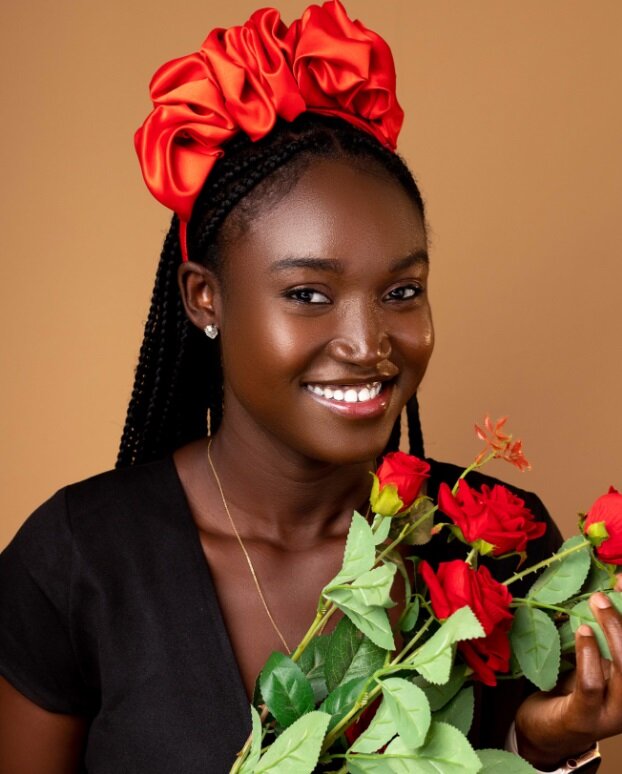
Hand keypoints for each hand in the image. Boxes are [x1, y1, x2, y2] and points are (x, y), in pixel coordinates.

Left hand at [515, 579, 621, 769]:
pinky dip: (589, 656)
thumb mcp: (594, 659)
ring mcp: (613, 712)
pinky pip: (592, 685)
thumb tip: (606, 589)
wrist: (545, 732)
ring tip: (597, 604)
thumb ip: (602, 634)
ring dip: (614, 632)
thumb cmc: (572, 689)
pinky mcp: (586, 718)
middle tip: (606, 592)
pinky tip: (582, 634)